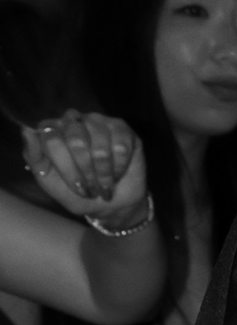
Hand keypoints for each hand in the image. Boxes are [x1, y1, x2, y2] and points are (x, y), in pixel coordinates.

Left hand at [21, 112, 148, 224]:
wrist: (110, 205)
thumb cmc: (77, 192)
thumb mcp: (49, 181)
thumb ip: (34, 158)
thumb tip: (26, 130)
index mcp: (53, 130)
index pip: (51, 137)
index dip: (64, 166)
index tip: (75, 186)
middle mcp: (74, 120)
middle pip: (75, 140)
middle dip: (85, 172)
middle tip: (91, 189)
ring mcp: (99, 122)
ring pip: (99, 144)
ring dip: (103, 172)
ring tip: (104, 185)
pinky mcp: (122, 129)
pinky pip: (120, 146)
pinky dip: (119, 167)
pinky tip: (117, 173)